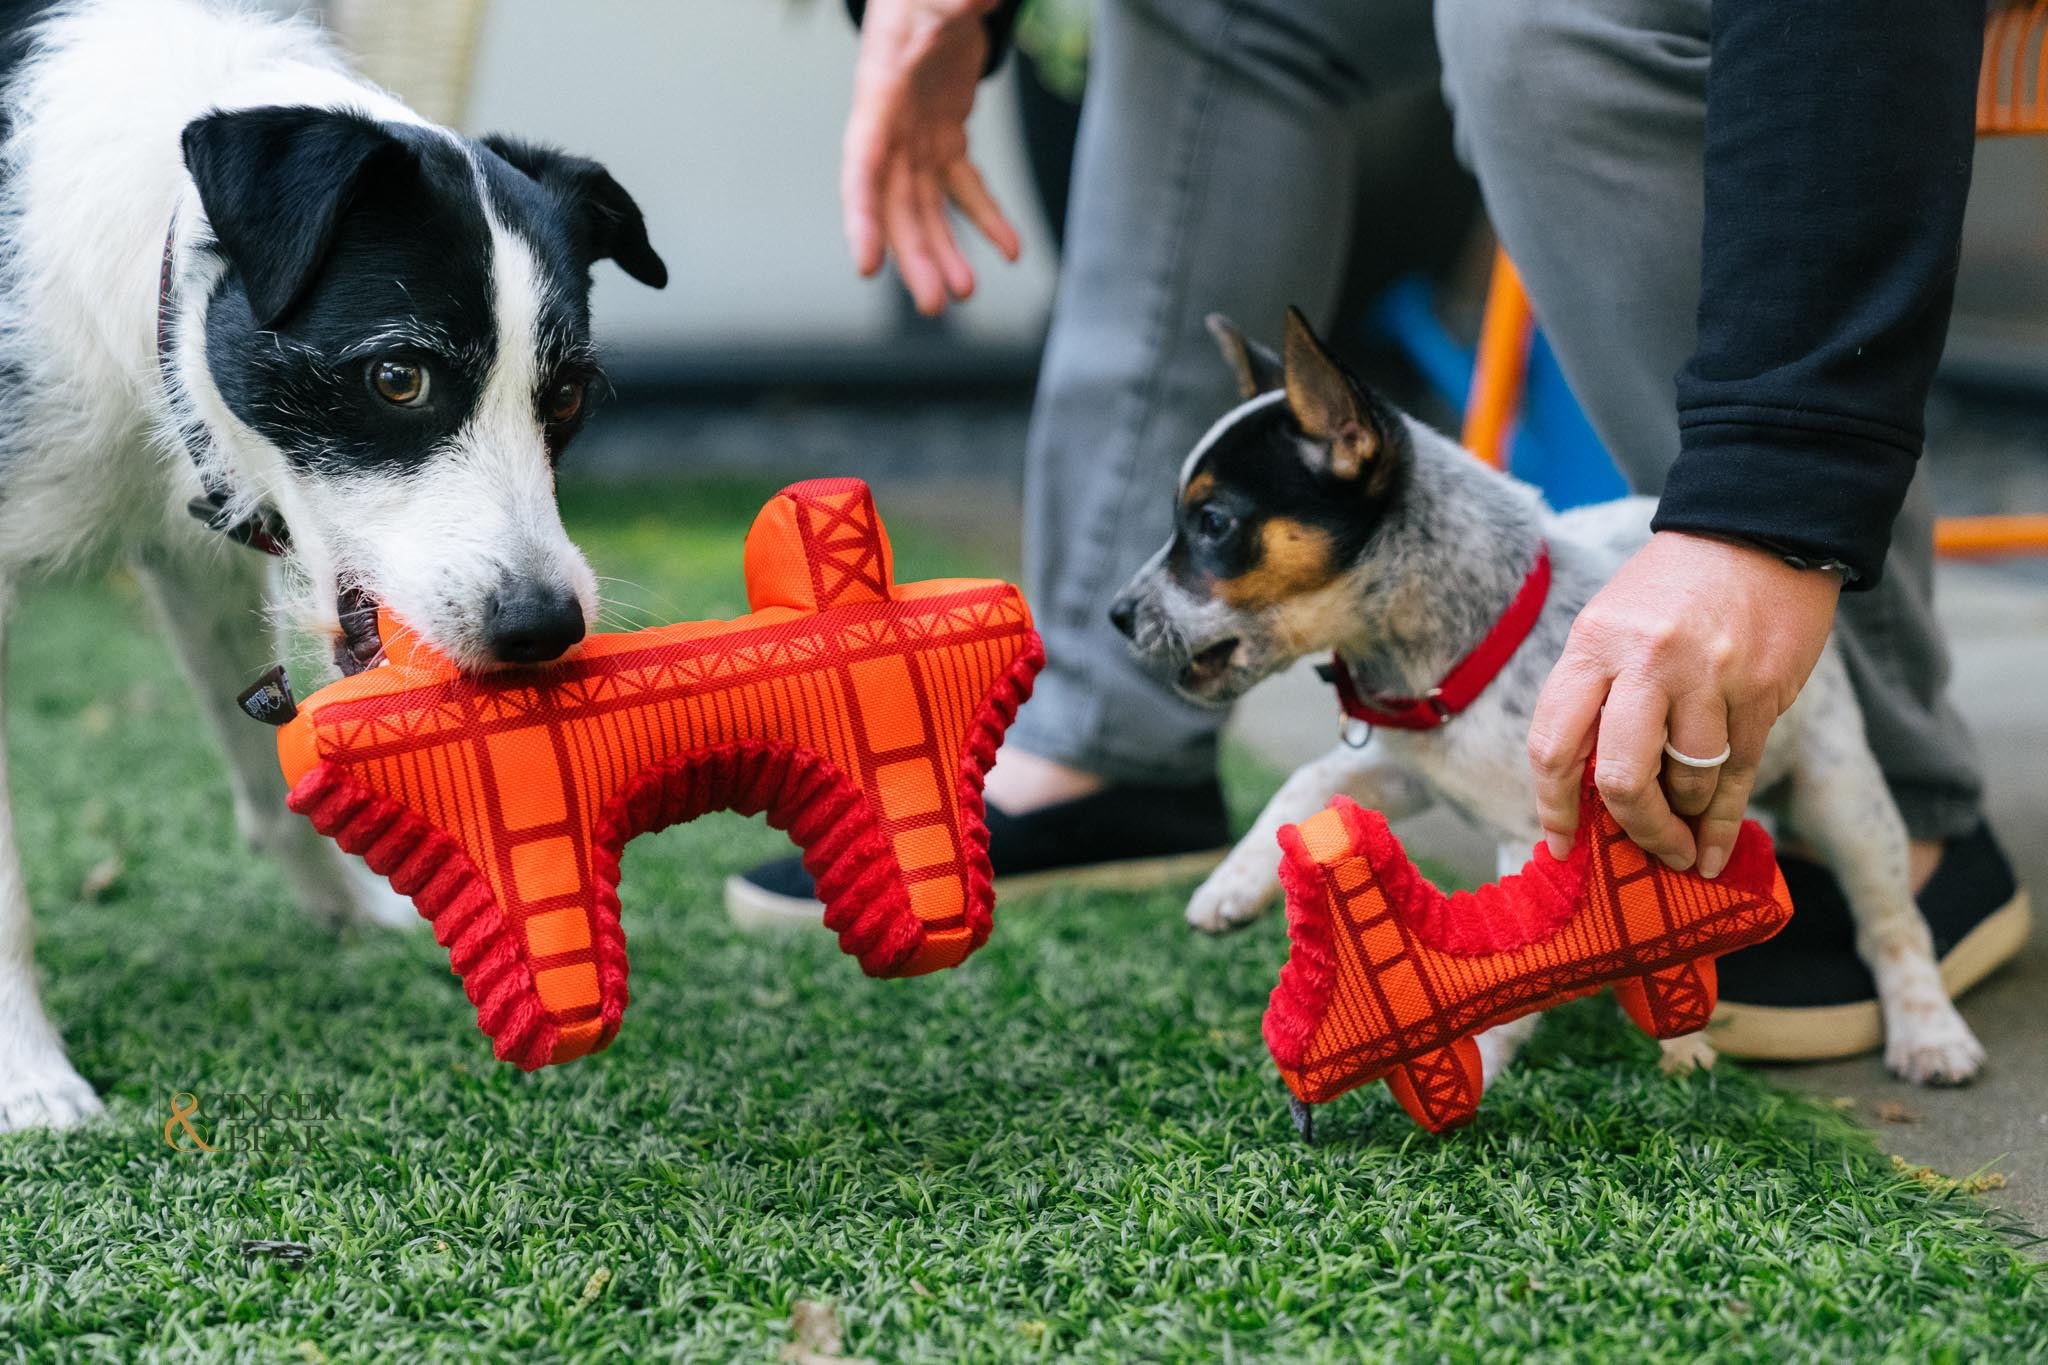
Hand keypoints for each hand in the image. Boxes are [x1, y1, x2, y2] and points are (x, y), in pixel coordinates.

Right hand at [840, 0, 1021, 314]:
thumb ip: (947, 4)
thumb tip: (966, 3)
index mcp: (880, 93)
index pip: (863, 165)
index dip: (863, 217)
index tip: (866, 265)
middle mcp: (891, 125)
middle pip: (896, 204)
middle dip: (915, 256)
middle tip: (936, 305)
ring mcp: (915, 136)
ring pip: (926, 208)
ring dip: (946, 251)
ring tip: (968, 293)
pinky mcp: (943, 137)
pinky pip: (963, 188)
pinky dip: (986, 219)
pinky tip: (1011, 251)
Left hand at [1528, 531, 1840, 878]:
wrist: (1760, 527)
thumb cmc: (1673, 586)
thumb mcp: (1611, 623)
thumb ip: (1594, 694)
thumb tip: (1584, 785)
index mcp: (1593, 644)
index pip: (1554, 744)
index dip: (1552, 806)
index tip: (1558, 844)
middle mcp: (1646, 662)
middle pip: (1620, 778)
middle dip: (1631, 828)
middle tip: (1640, 850)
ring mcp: (1710, 678)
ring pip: (1687, 783)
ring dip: (1684, 819)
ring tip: (1684, 831)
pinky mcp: (1763, 691)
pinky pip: (1738, 773)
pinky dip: (1723, 820)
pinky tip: (1711, 850)